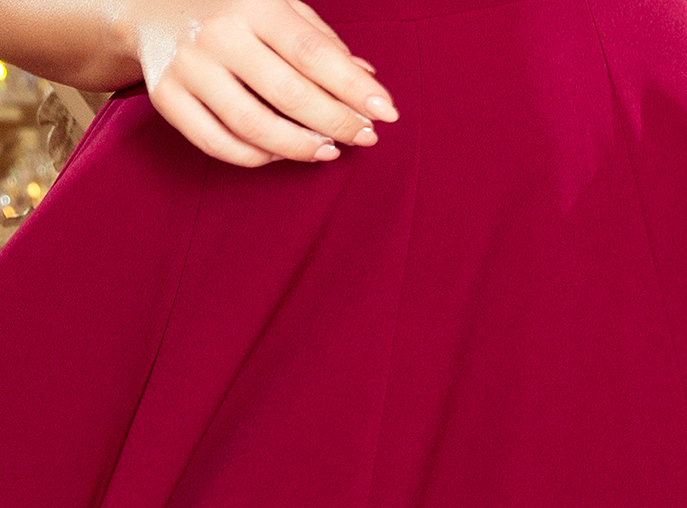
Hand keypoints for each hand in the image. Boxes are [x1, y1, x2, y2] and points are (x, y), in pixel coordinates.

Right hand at [127, 0, 398, 164]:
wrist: (145, 4)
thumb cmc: (228, 8)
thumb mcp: (275, 8)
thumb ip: (319, 41)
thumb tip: (366, 79)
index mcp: (253, 3)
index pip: (314, 53)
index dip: (353, 88)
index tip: (386, 112)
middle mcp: (218, 34)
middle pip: (289, 95)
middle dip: (335, 122)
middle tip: (364, 137)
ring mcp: (189, 68)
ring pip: (254, 127)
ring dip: (300, 147)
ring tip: (329, 151)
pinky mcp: (167, 98)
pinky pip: (218, 144)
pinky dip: (256, 157)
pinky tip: (282, 155)